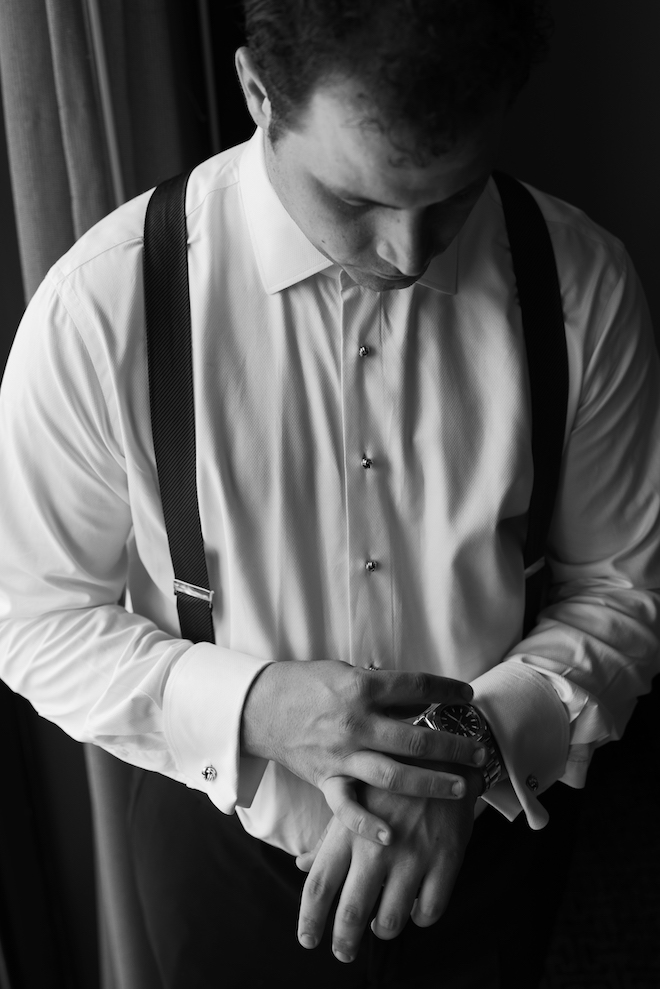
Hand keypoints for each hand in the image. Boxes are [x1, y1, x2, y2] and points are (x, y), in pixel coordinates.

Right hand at [241, 661, 486, 844]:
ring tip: (461, 787)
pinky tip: (391, 835)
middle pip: (416, 739)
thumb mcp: (345, 672)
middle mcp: (356, 722)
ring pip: (394, 776)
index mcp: (361, 688)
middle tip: (478, 750)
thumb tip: (419, 695)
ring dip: (431, 783)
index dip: (446, 690)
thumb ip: (380, 686)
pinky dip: (367, 824)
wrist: (262, 707)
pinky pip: (348, 808)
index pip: (416, 687)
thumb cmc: (306, 684)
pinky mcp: (326, 779)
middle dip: (452, 746)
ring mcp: (342, 754)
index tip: (468, 695)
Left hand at [296, 766, 482, 962]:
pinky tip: (415, 906)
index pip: (318, 886)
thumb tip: (302, 866)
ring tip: (381, 923)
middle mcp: (376, 846)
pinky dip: (419, 918)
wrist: (441, 755)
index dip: (309, 920)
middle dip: (343, 942)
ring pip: (390, 921)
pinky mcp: (446, 859)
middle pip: (350, 914)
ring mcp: (412, 854)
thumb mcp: (353, 802)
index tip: (307, 941)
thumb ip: (329, 840)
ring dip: (383, 929)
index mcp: (348, 832)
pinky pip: (428, 912)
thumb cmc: (387, 784)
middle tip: (343, 952)